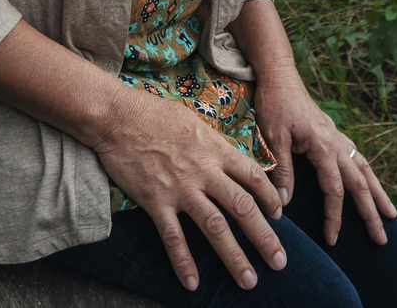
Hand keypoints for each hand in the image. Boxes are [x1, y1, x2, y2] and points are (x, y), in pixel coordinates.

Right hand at [92, 87, 288, 291]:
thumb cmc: (155, 114)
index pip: (253, 177)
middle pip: (242, 208)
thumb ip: (214, 145)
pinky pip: (173, 237)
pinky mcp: (155, 201)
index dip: (270, 199)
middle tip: (279, 262)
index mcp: (215, 149)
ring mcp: (180, 188)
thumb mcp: (194, 122)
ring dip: (234, 257)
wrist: (117, 116)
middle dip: (264, 238)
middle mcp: (204, 171)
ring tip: (249, 281)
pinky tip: (192, 283)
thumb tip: (232, 159)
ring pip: (215, 227)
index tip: (278, 216)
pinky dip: (183, 261)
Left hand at [251, 71, 396, 246]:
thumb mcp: (273, 138)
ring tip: (392, 215)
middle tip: (382, 239)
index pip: (335, 190)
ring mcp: (338, 138)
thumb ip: (282, 170)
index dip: (335, 216)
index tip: (332, 238)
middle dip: (371, 213)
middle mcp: (337, 143)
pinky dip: (367, 174)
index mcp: (324, 146)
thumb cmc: (275, 105)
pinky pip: (357, 158)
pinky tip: (370, 183)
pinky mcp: (334, 134)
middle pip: (360, 183)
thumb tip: (285, 205)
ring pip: (364, 170)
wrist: (280, 76)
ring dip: (378, 193)